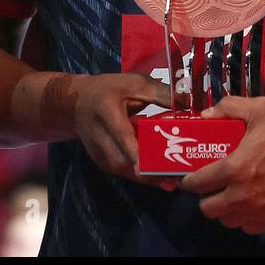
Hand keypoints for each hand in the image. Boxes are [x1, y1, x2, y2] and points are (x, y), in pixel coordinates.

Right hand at [72, 72, 173, 188]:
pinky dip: (141, 176)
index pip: (122, 135)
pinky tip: (159, 178)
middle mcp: (99, 136)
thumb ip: (160, 93)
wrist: (77, 103)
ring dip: (147, 178)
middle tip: (175, 177)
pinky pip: (122, 172)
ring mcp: (98, 152)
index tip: (152, 166)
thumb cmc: (109, 90)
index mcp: (107, 111)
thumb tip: (187, 103)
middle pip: (122, 161)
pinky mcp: (101, 161)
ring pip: (123, 171)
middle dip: (148, 172)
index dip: (136, 152)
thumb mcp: (134, 83)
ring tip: (173, 181)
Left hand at [180, 96, 264, 233]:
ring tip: (230, 194)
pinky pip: (247, 227)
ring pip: (227, 220)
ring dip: (224, 209)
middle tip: (212, 185)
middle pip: (208, 209)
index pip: (197, 184)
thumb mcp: (262, 109)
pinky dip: (244, 218)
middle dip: (205, 197)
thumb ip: (230, 107)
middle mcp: (242, 196)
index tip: (191, 176)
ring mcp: (257, 211)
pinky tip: (249, 203)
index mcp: (234, 169)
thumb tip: (208, 114)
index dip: (189, 180)